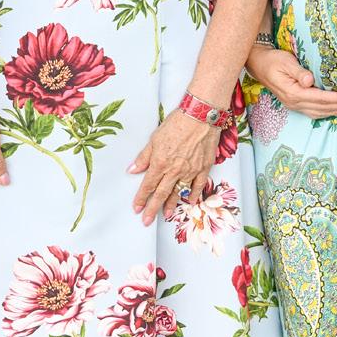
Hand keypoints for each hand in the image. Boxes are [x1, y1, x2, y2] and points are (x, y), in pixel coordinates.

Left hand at [129, 110, 216, 225]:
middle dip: (153, 208)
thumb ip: (144, 157)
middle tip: (147, 221)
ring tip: (167, 215)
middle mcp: (175, 170)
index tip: (136, 208)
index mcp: (160, 163)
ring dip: (172, 205)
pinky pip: (198, 186)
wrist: (201, 116)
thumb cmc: (178, 123)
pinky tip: (190, 202)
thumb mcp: (155, 138)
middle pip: (162, 194)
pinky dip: (194, 195)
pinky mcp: (204, 168)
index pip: (148, 185)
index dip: (141, 198)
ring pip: (179, 192)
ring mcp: (190, 171)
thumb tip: (133, 169)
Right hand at [246, 47, 336, 117]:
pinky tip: (336, 109)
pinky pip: (313, 112)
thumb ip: (298, 72)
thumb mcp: (286, 61)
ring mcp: (294, 105)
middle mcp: (294, 102)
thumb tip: (310, 81)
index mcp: (293, 93)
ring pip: (319, 112)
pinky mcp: (294, 104)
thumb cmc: (273, 60)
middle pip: (322, 108)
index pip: (320, 98)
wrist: (259, 64)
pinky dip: (327, 112)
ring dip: (336, 111)